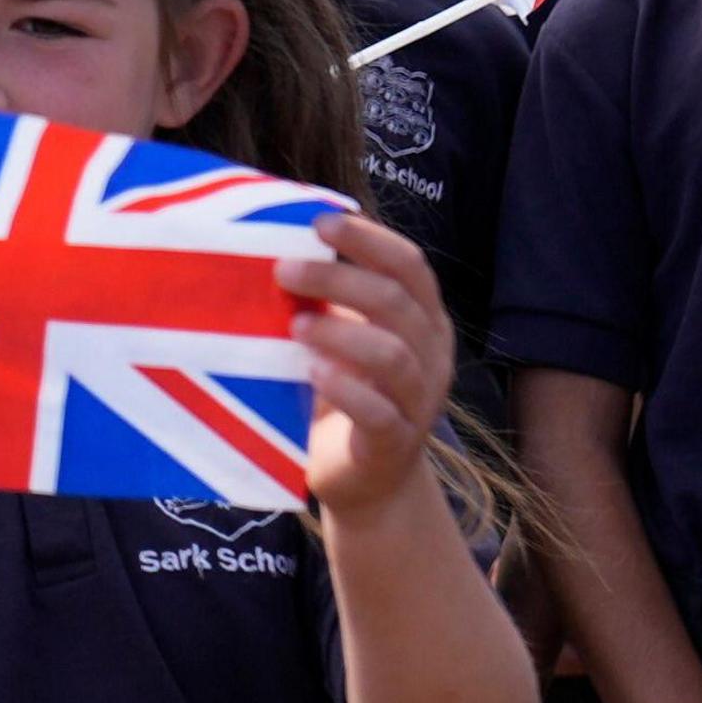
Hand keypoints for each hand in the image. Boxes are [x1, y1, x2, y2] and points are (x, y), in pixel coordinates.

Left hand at [277, 211, 453, 519]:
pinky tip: (312, 372)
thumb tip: (270, 239)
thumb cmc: (345, 390)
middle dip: (339, 279)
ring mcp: (418, 402)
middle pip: (397, 302)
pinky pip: (380, 414)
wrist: (364, 480)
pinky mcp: (394, 444)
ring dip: (341, 334)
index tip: (319, 222)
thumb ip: (324, 297)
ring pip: (394, 356)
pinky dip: (346, 390)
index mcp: (421, 319)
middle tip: (283, 270)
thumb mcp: (340, 335)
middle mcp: (430, 355)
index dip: (369, 239)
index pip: (410, 265)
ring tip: (294, 327)